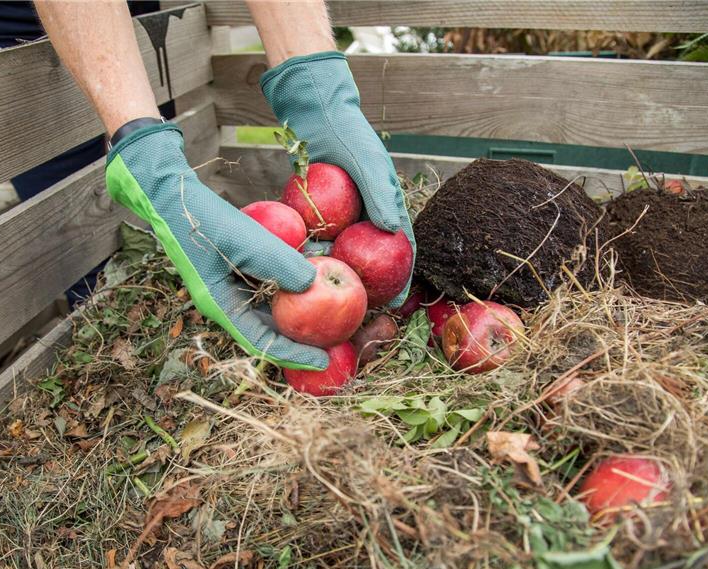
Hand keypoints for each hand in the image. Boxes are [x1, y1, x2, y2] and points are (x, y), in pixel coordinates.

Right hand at [106, 123, 327, 369]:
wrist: (172, 198)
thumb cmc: (206, 222)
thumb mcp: (248, 243)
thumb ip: (282, 264)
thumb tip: (315, 283)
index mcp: (222, 308)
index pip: (262, 344)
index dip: (293, 355)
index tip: (322, 360)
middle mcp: (224, 305)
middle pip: (264, 334)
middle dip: (296, 341)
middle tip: (330, 343)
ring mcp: (225, 289)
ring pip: (264, 313)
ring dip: (292, 317)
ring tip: (323, 319)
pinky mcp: (230, 273)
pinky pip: (261, 291)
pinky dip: (284, 292)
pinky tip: (307, 283)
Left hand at [260, 51, 414, 305]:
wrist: (316, 116)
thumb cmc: (348, 134)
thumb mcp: (367, 163)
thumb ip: (380, 194)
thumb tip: (393, 231)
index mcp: (386, 206)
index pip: (401, 248)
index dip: (403, 277)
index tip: (398, 304)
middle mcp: (366, 215)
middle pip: (371, 259)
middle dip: (369, 287)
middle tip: (363, 314)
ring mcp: (342, 217)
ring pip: (343, 254)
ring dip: (339, 277)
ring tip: (332, 305)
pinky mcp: (319, 213)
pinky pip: (318, 240)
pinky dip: (314, 257)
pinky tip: (304, 276)